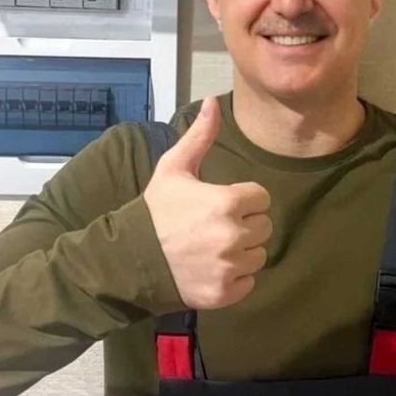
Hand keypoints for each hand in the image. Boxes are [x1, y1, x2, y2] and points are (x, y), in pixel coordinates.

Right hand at [143, 96, 271, 308]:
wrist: (131, 258)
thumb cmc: (157, 209)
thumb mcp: (175, 167)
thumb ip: (200, 135)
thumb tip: (213, 101)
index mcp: (227, 202)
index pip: (261, 198)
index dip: (243, 199)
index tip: (222, 203)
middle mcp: (233, 236)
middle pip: (264, 227)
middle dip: (245, 224)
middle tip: (216, 225)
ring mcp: (230, 268)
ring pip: (258, 255)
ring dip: (242, 251)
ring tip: (214, 247)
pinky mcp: (225, 293)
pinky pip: (249, 282)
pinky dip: (235, 277)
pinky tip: (213, 268)